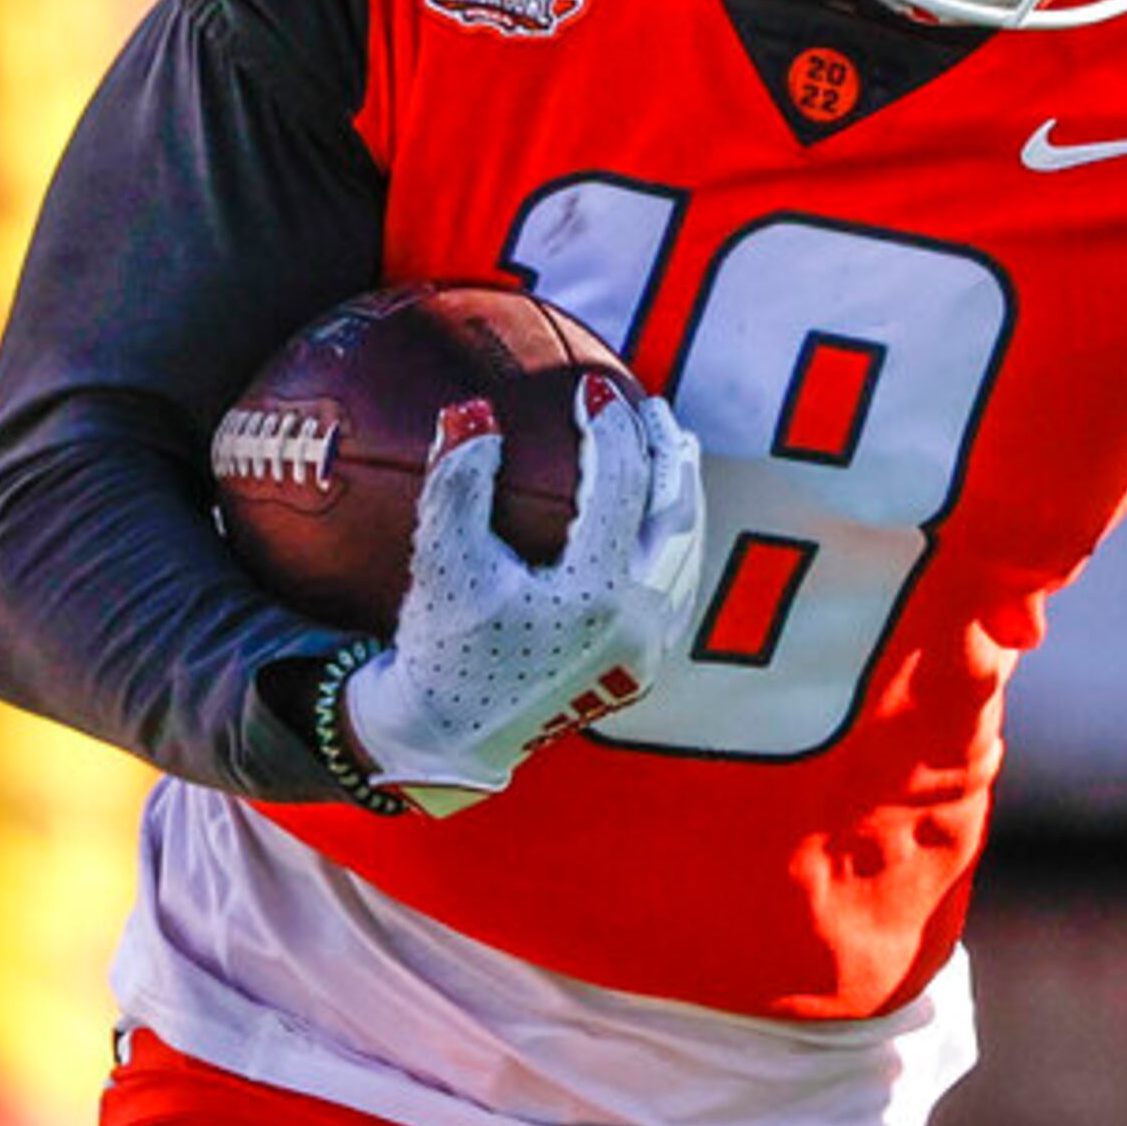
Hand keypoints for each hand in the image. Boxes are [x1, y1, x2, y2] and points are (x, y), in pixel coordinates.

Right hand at [341, 386, 704, 813]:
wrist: (451, 740)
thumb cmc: (437, 646)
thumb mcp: (439, 563)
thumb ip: (456, 484)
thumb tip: (474, 408)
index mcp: (594, 597)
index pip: (619, 488)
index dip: (610, 429)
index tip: (593, 386)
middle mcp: (637, 625)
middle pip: (677, 514)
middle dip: (666, 452)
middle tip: (649, 404)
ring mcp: (650, 649)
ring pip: (688, 552)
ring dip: (682, 494)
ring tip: (670, 446)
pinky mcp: (646, 666)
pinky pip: (678, 586)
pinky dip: (673, 538)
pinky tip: (658, 511)